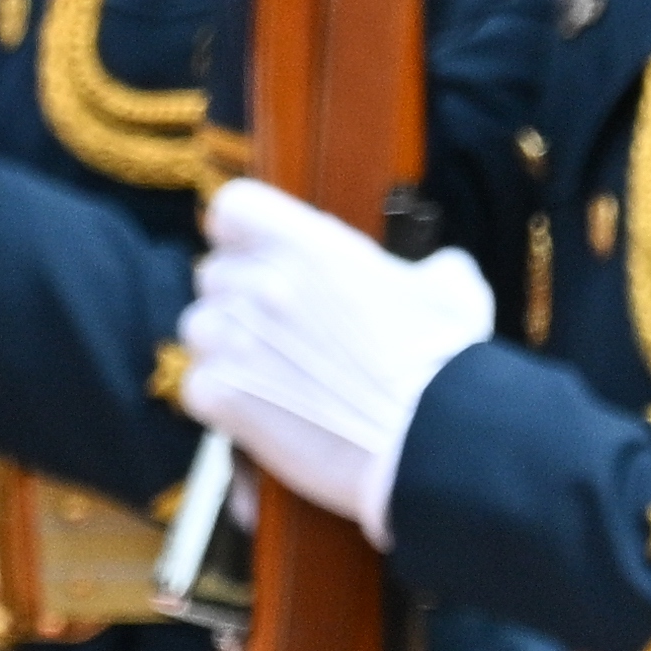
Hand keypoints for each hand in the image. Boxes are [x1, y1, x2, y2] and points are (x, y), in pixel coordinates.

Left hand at [174, 177, 499, 541]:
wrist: (429, 442)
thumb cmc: (445, 367)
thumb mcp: (453, 294)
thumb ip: (435, 269)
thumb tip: (439, 269)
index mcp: (308, 246)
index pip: (233, 209)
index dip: (241, 234)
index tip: (257, 254)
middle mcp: (263, 284)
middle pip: (213, 275)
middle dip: (238, 300)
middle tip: (275, 330)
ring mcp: (236, 339)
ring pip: (199, 330)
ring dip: (223, 350)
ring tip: (265, 374)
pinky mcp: (223, 395)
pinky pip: (197, 387)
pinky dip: (221, 402)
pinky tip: (257, 414)